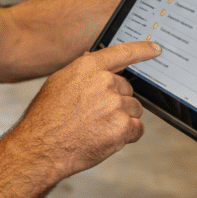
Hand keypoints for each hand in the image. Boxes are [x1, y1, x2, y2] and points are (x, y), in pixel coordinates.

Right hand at [10, 40, 160, 180]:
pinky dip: (127, 135)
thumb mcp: (58, 83)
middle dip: (117, 102)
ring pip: (134, 109)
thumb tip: (92, 57)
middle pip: (127, 89)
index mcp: (88, 67)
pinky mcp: (122, 127)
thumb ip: (81, 71)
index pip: (123, 52)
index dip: (142, 50)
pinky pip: (137, 128)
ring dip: (122, 119)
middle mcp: (104, 82)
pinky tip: (105, 138)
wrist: (40, 148)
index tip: (155, 49)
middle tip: (95, 115)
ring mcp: (115, 105)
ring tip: (97, 128)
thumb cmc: (46, 118)